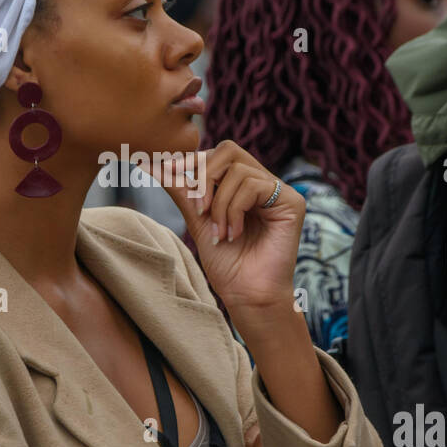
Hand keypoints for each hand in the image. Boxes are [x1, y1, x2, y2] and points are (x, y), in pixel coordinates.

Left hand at [139, 141, 303, 316]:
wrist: (247, 295)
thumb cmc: (227, 264)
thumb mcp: (198, 221)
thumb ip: (183, 192)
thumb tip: (154, 163)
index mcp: (243, 185)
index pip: (218, 155)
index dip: (192, 160)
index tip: (168, 170)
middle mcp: (262, 183)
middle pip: (228, 150)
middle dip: (204, 177)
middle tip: (198, 209)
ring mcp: (278, 191)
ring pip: (237, 170)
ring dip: (219, 204)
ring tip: (220, 233)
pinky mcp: (291, 202)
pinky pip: (253, 186)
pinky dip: (234, 210)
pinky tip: (235, 233)